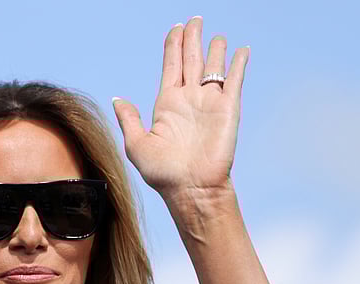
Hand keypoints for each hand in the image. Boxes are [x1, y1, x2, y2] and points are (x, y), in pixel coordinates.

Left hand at [112, 17, 249, 206]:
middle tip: (195, 19)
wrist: (190, 189)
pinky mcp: (228, 109)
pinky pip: (234, 81)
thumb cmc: (162, 173)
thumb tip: (117, 99)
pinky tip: (241, 51)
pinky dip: (238, 64)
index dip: (173, 46)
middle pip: (191, 59)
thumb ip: (129, 118)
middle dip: (192, 38)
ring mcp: (209, 102)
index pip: (171, 66)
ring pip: (213, 67)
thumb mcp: (137, 144)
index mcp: (167, 104)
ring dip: (214, 49)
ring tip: (214, 34)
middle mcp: (189, 99)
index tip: (175, 28)